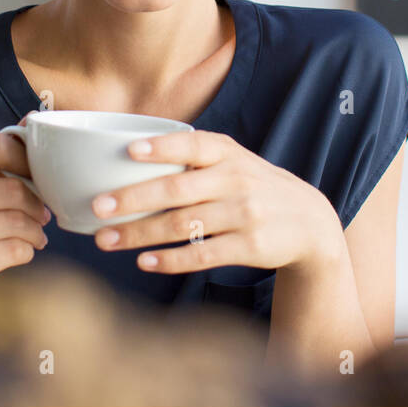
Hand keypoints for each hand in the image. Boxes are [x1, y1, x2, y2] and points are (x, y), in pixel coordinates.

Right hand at [0, 126, 50, 298]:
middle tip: (43, 214)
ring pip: (17, 221)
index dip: (28, 158)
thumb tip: (33, 117)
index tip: (40, 176)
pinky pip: (15, 249)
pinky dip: (27, 251)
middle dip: (37, 204)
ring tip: (36, 235)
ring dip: (36, 231)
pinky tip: (22, 252)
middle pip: (12, 188)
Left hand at [90, 130, 343, 274]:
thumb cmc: (254, 187)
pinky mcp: (250, 247)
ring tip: (106, 240)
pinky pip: (202, 255)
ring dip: (139, 234)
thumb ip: (194, 157)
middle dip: (133, 199)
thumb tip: (126, 157)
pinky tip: (144, 261)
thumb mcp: (234, 161)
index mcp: (228, 154)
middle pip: (177, 191)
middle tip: (97, 207)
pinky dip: (170, 259)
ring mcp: (244, 215)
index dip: (162, 147)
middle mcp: (236, 181)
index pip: (192, 145)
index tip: (129, 150)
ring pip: (182, 226)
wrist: (310, 222)